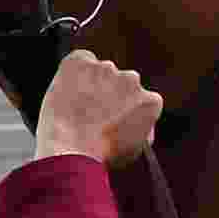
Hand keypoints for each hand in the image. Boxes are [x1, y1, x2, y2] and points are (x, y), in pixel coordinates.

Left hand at [34, 49, 163, 169]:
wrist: (70, 152)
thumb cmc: (102, 156)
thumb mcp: (135, 148)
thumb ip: (143, 127)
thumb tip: (141, 123)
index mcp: (150, 100)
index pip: (141, 100)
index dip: (126, 110)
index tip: (113, 120)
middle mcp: (132, 79)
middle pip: (122, 83)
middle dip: (111, 95)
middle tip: (93, 114)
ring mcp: (105, 68)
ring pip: (101, 72)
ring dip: (93, 85)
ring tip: (76, 108)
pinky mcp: (80, 62)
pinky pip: (80, 61)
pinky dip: (74, 72)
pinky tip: (68, 91)